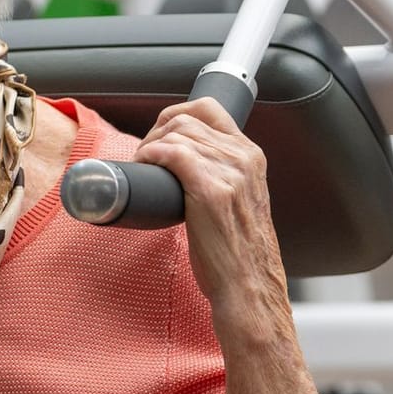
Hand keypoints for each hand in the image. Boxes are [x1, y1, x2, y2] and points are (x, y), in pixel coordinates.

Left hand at [132, 97, 289, 336]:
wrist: (247, 285)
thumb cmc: (238, 253)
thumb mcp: (239, 202)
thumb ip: (223, 179)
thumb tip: (183, 170)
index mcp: (251, 157)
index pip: (209, 109)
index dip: (175, 114)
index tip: (159, 132)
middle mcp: (243, 158)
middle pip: (187, 119)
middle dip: (156, 131)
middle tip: (144, 156)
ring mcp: (229, 172)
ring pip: (177, 133)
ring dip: (149, 145)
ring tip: (141, 165)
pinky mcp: (211, 190)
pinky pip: (172, 153)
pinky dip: (150, 154)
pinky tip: (143, 165)